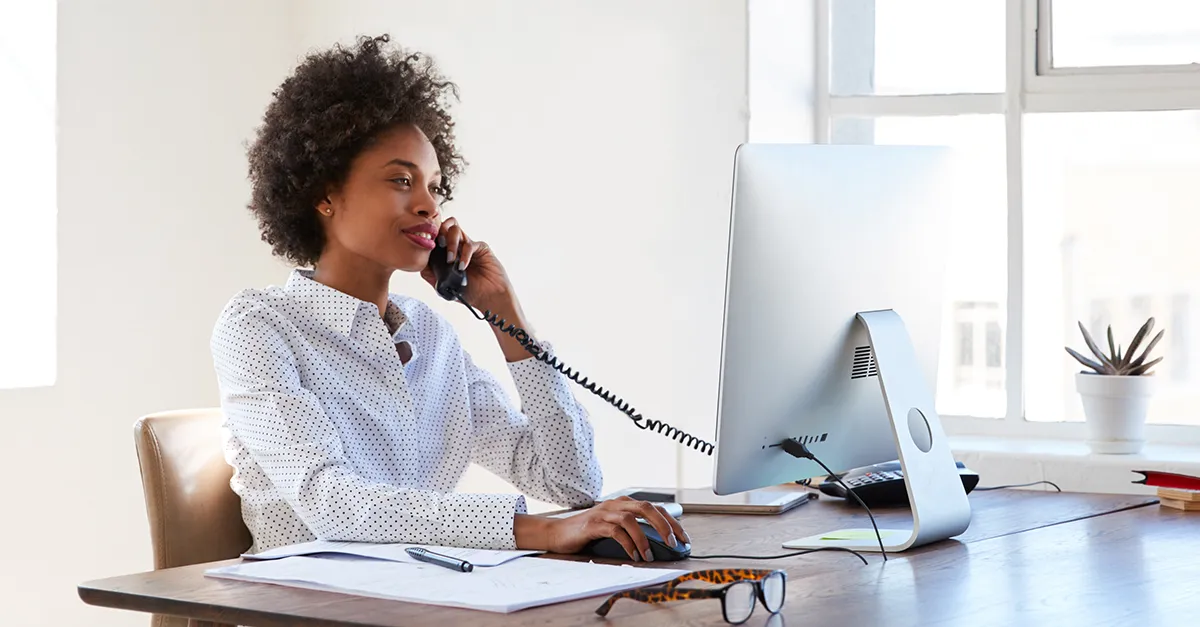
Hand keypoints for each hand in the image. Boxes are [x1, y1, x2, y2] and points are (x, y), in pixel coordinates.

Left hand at [420, 216, 512, 311]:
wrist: (488, 298)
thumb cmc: (469, 292)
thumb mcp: (443, 286)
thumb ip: (430, 274)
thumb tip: (418, 263)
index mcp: (447, 252)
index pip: (436, 235)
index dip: (429, 237)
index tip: (426, 248)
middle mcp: (457, 246)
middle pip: (445, 225)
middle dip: (439, 232)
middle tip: (438, 246)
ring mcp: (468, 245)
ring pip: (455, 229)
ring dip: (450, 243)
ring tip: (450, 260)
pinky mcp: (481, 248)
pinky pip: (469, 244)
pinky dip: (464, 254)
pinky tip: (462, 267)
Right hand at [534, 497, 690, 561]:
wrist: (558, 533)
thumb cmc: (589, 533)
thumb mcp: (614, 528)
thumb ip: (633, 531)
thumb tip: (658, 546)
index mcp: (624, 503)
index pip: (655, 508)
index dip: (672, 522)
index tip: (683, 538)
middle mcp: (616, 504)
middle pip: (647, 508)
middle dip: (664, 526)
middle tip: (673, 544)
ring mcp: (604, 513)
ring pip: (631, 519)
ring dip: (644, 538)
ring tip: (649, 555)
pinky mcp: (593, 525)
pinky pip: (615, 532)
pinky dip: (627, 544)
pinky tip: (633, 555)